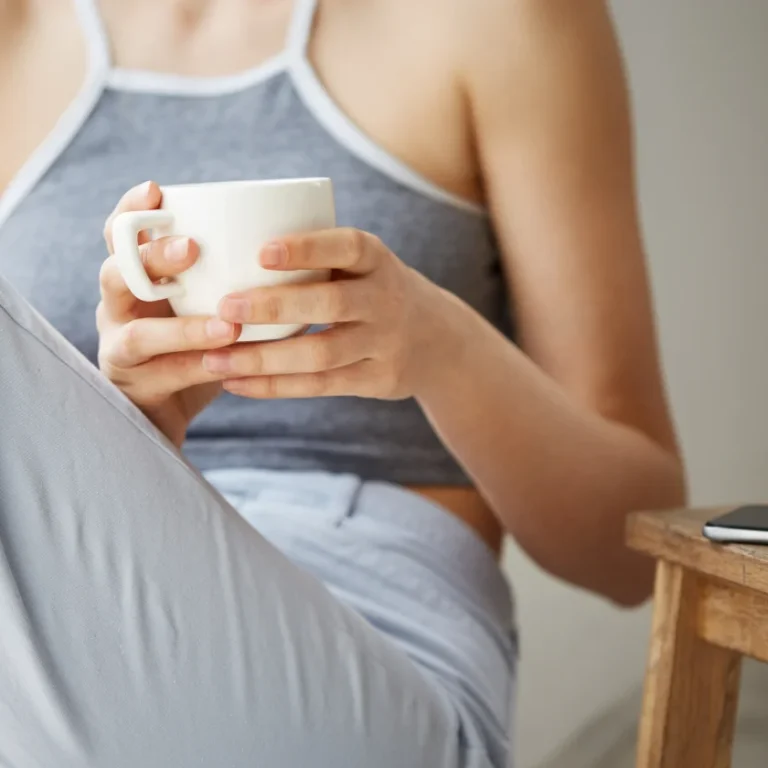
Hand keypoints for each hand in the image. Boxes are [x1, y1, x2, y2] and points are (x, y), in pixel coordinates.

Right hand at [98, 182, 240, 446]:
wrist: (168, 410)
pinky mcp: (134, 385)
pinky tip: (230, 361)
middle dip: (153, 257)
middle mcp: (118, 307)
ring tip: (227, 325)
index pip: (120, 235)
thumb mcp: (210, 301)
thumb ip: (234, 276)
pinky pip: (165, 373)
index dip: (132, 211)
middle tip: (192, 249)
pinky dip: (199, 365)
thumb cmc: (198, 343)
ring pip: (138, 332)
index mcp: (135, 277)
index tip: (156, 190)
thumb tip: (304, 252)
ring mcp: (120, 347)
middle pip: (117, 273)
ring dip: (183, 328)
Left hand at [203, 229, 455, 399]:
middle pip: (331, 303)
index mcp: (377, 260)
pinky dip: (275, 387)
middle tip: (224, 308)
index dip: (307, 249)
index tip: (261, 252)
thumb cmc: (372, 290)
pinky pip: (320, 386)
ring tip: (214, 359)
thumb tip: (224, 249)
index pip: (346, 247)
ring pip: (321, 354)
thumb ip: (315, 258)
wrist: (437, 339)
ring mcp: (385, 343)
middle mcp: (386, 300)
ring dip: (264, 358)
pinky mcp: (377, 380)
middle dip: (274, 306)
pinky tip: (236, 383)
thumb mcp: (362, 265)